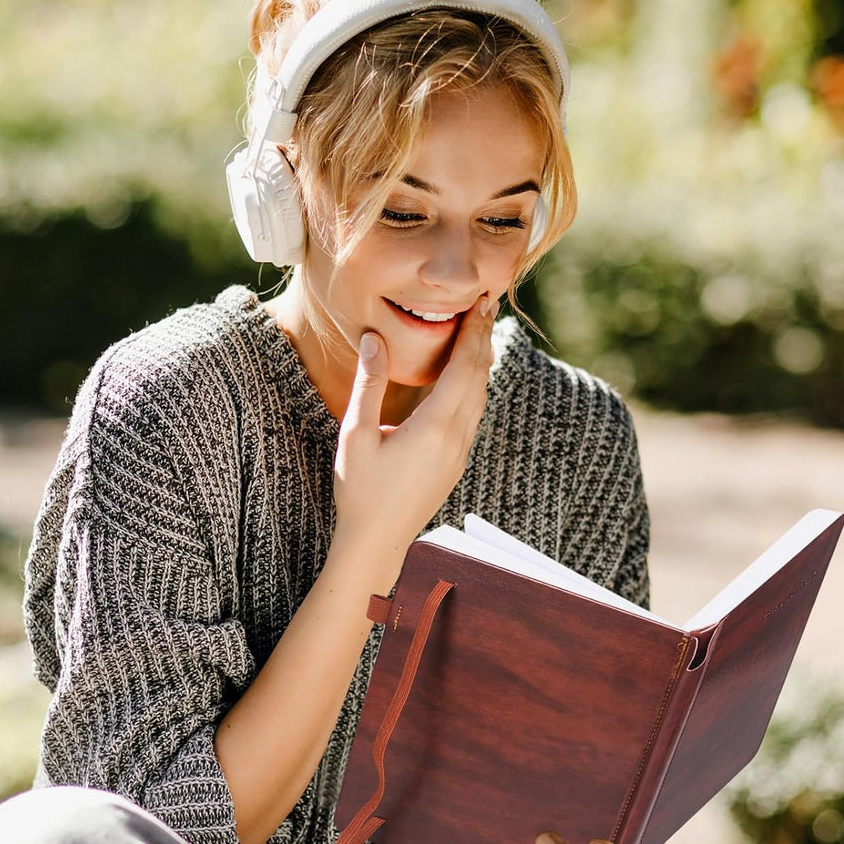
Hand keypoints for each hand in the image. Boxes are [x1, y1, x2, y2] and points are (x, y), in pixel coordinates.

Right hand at [332, 296, 497, 570]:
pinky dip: (475, 385)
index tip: (482, 299)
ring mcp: (460, 452)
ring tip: (481, 331)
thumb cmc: (360, 492)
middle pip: (480, 378)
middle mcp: (456, 438)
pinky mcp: (456, 462)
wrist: (377, 543)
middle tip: (486, 303)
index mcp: (435, 428)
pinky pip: (473, 414)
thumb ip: (369, 384)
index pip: (465, 367)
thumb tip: (373, 338)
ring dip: (482, 361)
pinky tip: (468, 377)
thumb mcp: (356, 435)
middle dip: (483, 338)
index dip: (475, 331)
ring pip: (480, 397)